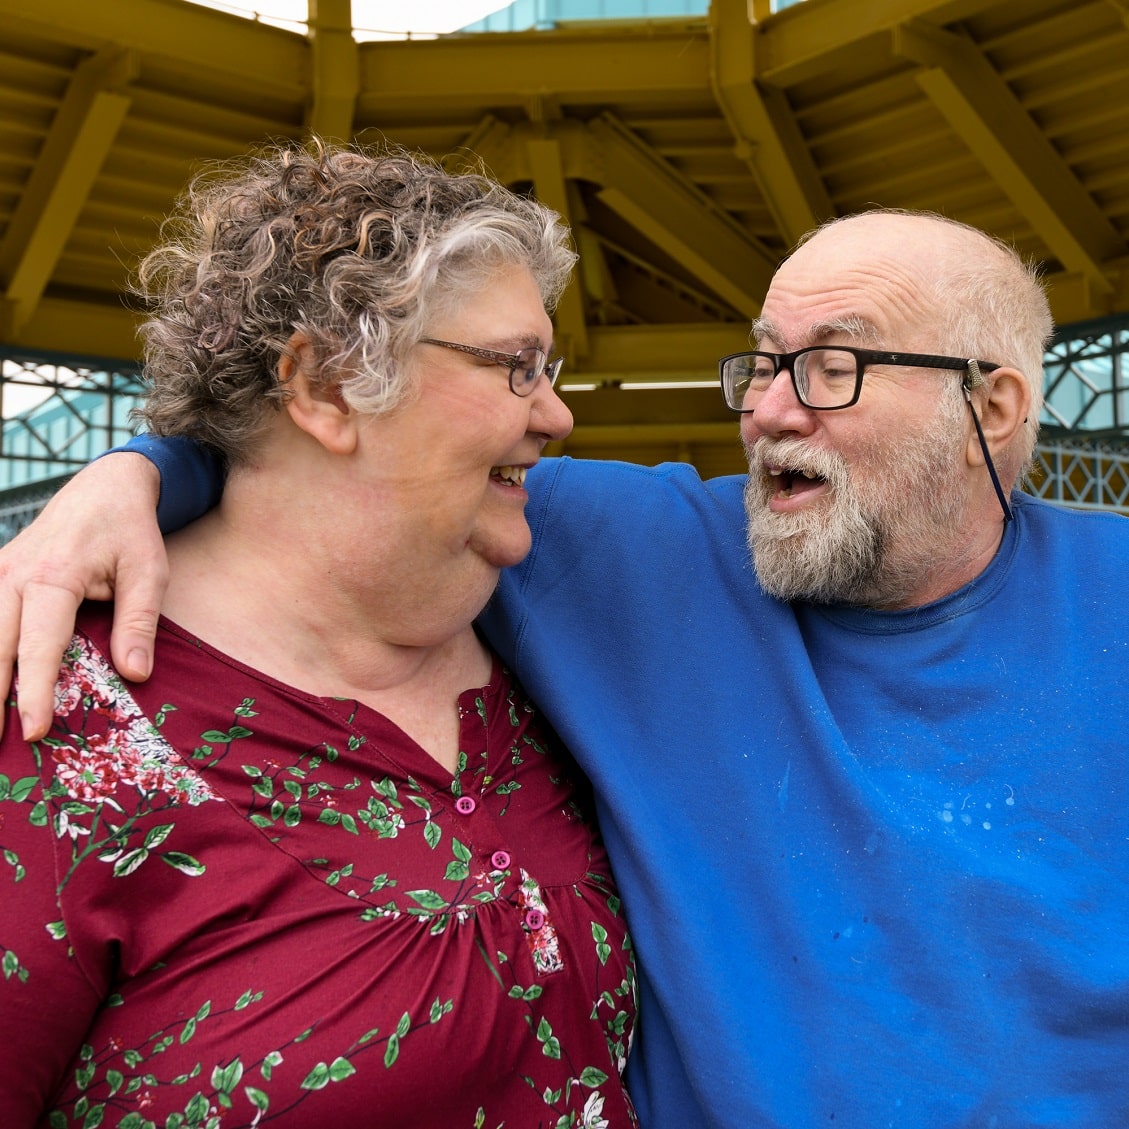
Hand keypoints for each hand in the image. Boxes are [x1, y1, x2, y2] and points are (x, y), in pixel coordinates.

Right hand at [0, 453, 167, 740]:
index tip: (35, 730)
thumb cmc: (130, 531)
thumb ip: (138, 623)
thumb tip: (135, 674)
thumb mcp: (149, 572)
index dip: (35, 691)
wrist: (105, 487)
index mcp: (52, 576)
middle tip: (0, 743)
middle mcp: (13, 576)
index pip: (39, 645)